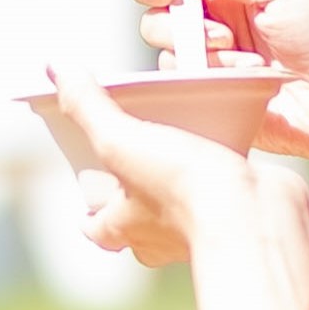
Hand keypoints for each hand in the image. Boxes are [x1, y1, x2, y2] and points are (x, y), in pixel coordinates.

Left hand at [45, 63, 306, 268]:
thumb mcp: (122, 138)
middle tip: (135, 165)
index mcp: (125, 227)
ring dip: (176, 187)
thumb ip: (88, 106)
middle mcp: (159, 238)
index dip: (91, 213)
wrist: (253, 215)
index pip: (98, 228)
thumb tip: (55, 70)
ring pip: (179, 211)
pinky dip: (216, 180)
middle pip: (137, 223)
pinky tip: (223, 153)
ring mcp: (199, 231)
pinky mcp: (236, 217)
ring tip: (179, 151)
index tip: (88, 201)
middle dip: (134, 198)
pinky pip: (218, 198)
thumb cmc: (182, 186)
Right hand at [136, 0, 308, 152]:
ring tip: (251, 65)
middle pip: (154, 20)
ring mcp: (211, 70)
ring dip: (206, 55)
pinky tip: (249, 83)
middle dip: (180, 25)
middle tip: (225, 36)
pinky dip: (212, 81)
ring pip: (166, 58)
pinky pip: (182, 92)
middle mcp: (212, 29)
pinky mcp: (213, 104)